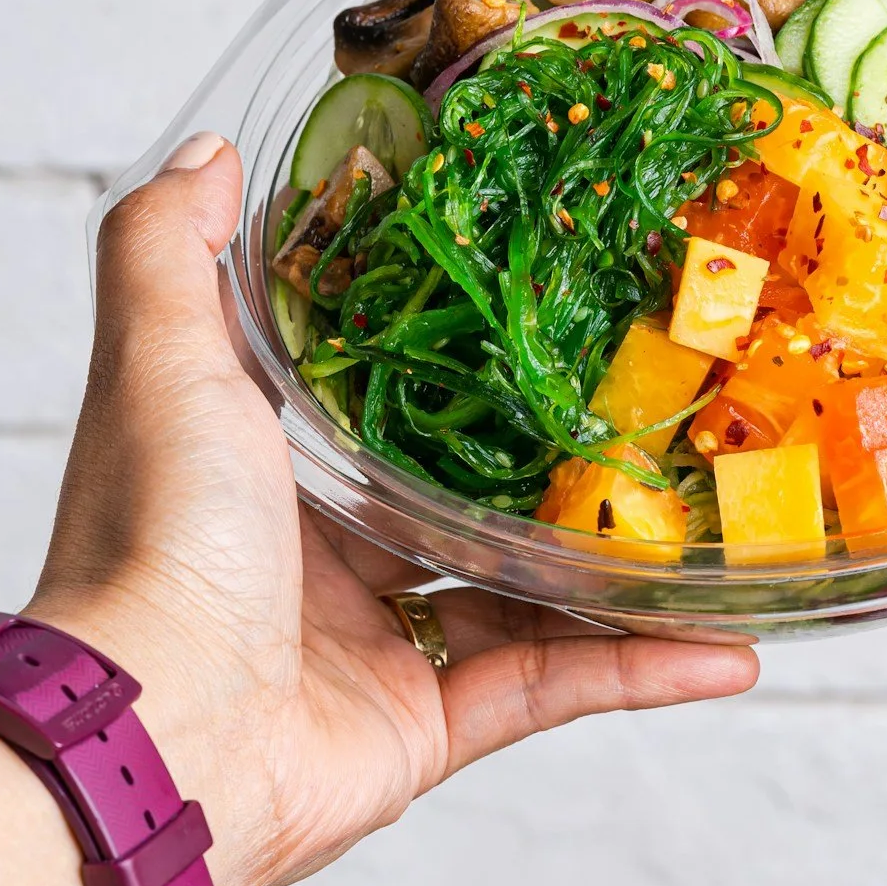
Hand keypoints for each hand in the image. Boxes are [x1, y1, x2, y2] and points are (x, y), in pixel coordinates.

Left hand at [27, 132, 757, 885]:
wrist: (159, 734)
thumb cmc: (155, 536)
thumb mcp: (159, 358)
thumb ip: (170, 247)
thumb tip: (211, 151)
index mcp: (265, 468)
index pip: (368, 391)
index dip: (444, 337)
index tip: (534, 279)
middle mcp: (321, 557)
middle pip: (464, 491)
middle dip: (557, 452)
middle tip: (660, 394)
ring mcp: (379, 646)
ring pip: (528, 591)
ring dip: (622, 564)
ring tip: (719, 513)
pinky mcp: (429, 728)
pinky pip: (557, 687)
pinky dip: (644, 670)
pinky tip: (731, 645)